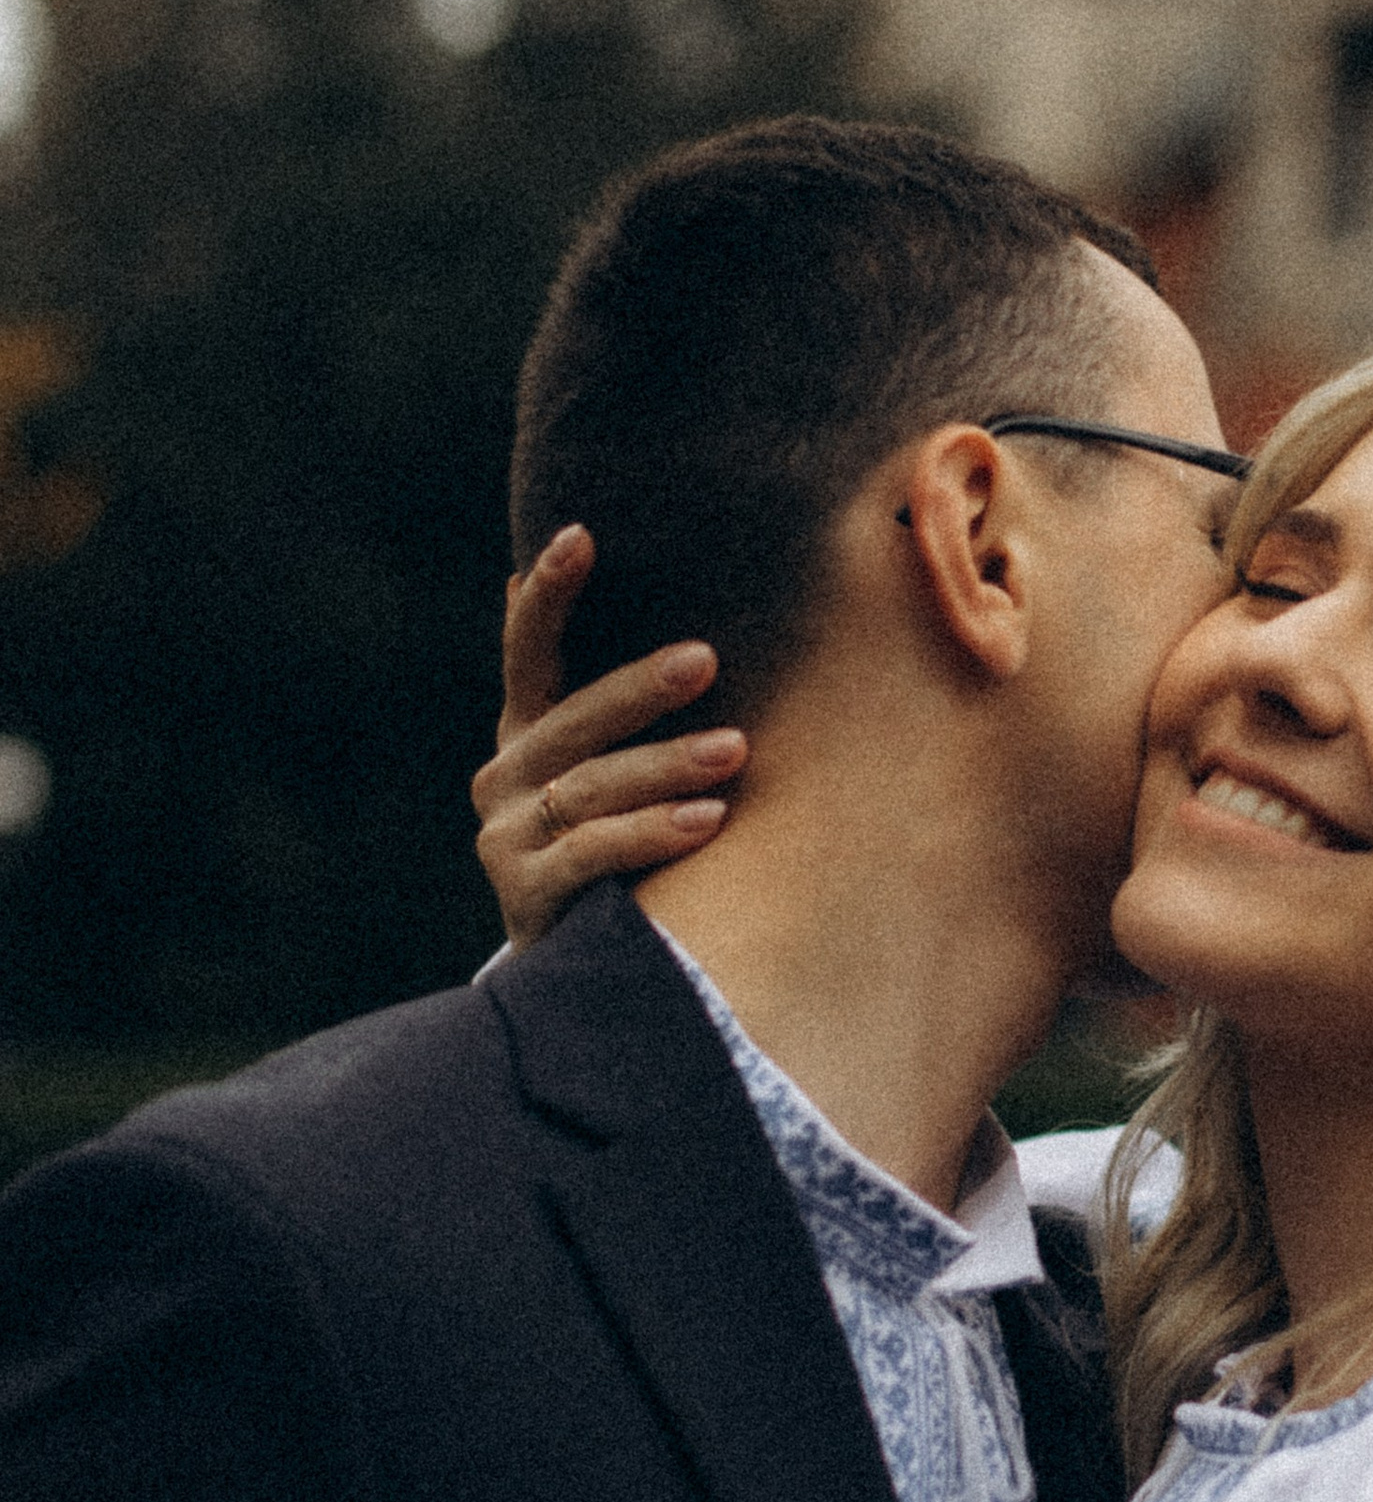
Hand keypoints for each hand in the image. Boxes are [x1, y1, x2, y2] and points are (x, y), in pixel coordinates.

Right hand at [472, 527, 747, 949]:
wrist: (587, 966)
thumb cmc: (626, 847)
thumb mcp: (618, 769)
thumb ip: (628, 705)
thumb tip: (670, 604)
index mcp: (528, 732)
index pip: (529, 651)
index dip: (551, 594)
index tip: (579, 534)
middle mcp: (506, 776)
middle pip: (572, 721)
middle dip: (639, 688)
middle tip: (706, 658)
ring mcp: (508, 837)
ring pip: (591, 787)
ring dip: (667, 765)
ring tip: (737, 748)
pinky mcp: (525, 894)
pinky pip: (592, 854)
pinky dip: (651, 832)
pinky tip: (708, 819)